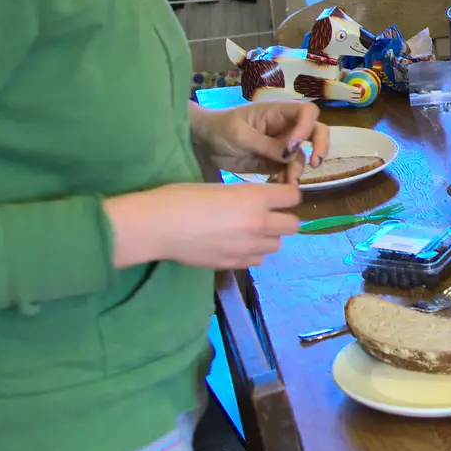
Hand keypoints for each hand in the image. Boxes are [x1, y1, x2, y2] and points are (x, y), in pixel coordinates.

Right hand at [106, 182, 301, 269]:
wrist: (157, 227)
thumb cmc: (181, 197)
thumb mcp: (219, 187)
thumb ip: (244, 197)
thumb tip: (254, 202)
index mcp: (255, 198)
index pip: (293, 196)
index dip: (287, 194)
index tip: (278, 194)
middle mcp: (258, 223)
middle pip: (293, 225)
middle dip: (283, 218)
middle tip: (267, 214)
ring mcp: (248, 247)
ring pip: (277, 245)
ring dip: (268, 237)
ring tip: (249, 232)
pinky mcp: (234, 264)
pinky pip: (258, 260)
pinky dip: (253, 253)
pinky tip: (237, 245)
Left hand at [190, 102, 328, 182]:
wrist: (203, 144)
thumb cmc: (220, 129)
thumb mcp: (241, 135)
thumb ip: (267, 144)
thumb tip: (292, 153)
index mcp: (278, 113)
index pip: (307, 113)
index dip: (308, 127)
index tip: (296, 145)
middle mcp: (285, 127)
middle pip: (315, 131)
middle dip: (320, 146)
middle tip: (315, 164)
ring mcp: (282, 146)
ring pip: (303, 156)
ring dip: (299, 170)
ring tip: (287, 182)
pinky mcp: (275, 162)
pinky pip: (289, 170)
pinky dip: (288, 179)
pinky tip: (278, 185)